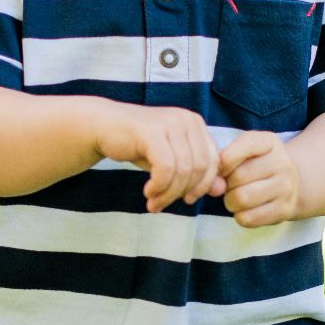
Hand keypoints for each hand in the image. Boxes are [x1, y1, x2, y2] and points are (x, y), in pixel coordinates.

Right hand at [95, 104, 227, 213]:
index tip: (187, 200)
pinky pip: (166, 167)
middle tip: (162, 204)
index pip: (213, 161)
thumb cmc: (139, 144)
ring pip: (183, 170)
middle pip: (200, 167)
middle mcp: (187, 119)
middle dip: (183, 192)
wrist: (103, 126)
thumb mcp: (171, 160)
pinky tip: (148, 192)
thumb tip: (221, 191)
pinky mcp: (152, 131)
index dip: (203, 185)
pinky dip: (159, 186)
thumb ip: (196, 174)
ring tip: (153, 202)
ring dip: (168, 193)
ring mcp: (170, 123)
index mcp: (196, 124)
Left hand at [217, 131, 301, 227]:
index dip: (224, 161)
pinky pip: (248, 218)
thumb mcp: (246, 150)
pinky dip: (239, 216)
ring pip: (242, 199)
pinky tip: (245, 209)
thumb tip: (212, 180)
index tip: (222, 169)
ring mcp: (285, 188)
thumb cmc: (258, 165)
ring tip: (235, 198)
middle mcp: (282, 163)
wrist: (293, 184)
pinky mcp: (283, 210)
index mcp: (269, 142)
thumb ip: (226, 156)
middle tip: (229, 186)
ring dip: (230, 202)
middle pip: (238, 177)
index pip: (245, 146)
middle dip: (225, 185)